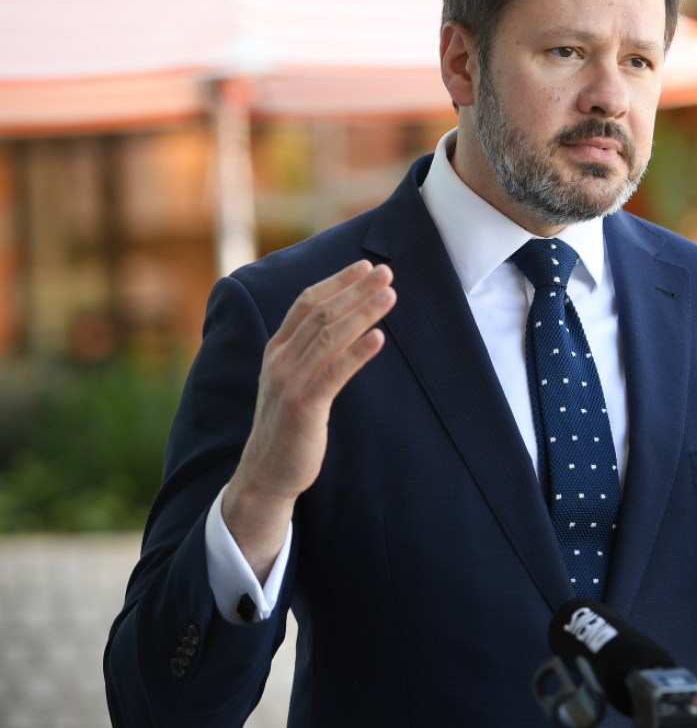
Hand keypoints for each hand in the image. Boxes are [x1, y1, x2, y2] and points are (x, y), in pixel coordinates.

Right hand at [223, 260, 395, 579]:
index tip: (364, 266)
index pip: (306, 303)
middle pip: (322, 313)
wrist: (265, 473)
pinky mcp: (302, 407)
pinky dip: (357, 353)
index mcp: (277, 350)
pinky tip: (379, 339)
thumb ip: (310, 353)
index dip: (336, 281)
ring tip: (390, 295)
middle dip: (356, 289)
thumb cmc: (287, 426)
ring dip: (362, 313)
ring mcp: (289, 382)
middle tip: (387, 271)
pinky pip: (333, 373)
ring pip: (329, 337)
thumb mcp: (294, 381)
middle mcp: (280, 360)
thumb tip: (342, 327)